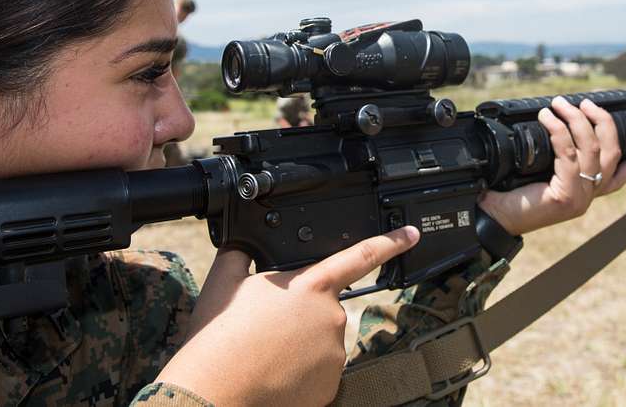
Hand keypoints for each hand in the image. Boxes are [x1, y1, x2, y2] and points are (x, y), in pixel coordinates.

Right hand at [156, 226, 419, 405]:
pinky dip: (301, 372)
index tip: (411, 233)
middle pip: (325, 307)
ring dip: (300, 344)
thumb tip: (243, 245)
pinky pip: (320, 371)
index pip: (361, 256)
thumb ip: (240, 253)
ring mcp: (334, 353)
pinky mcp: (331, 384)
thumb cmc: (218, 337)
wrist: (214, 391)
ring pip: (321, 341)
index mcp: (311, 285)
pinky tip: (276, 373)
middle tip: (266, 327)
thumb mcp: (224, 281)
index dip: (391, 242)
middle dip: (302, 313)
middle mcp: (332, 317)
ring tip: (265, 352)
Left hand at [479, 97, 625, 234]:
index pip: (618, 178)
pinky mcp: (566, 195)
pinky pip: (568, 155)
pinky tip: (548, 117)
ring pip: (592, 149)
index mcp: (583, 192)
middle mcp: (586, 196)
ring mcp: (579, 197)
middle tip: (586, 103)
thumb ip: (555, 159)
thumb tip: (558, 126)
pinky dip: (559, 131)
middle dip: (602, 122)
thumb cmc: (508, 196)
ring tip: (560, 104)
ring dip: (577, 120)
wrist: (490, 218)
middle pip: (610, 154)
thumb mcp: (538, 174)